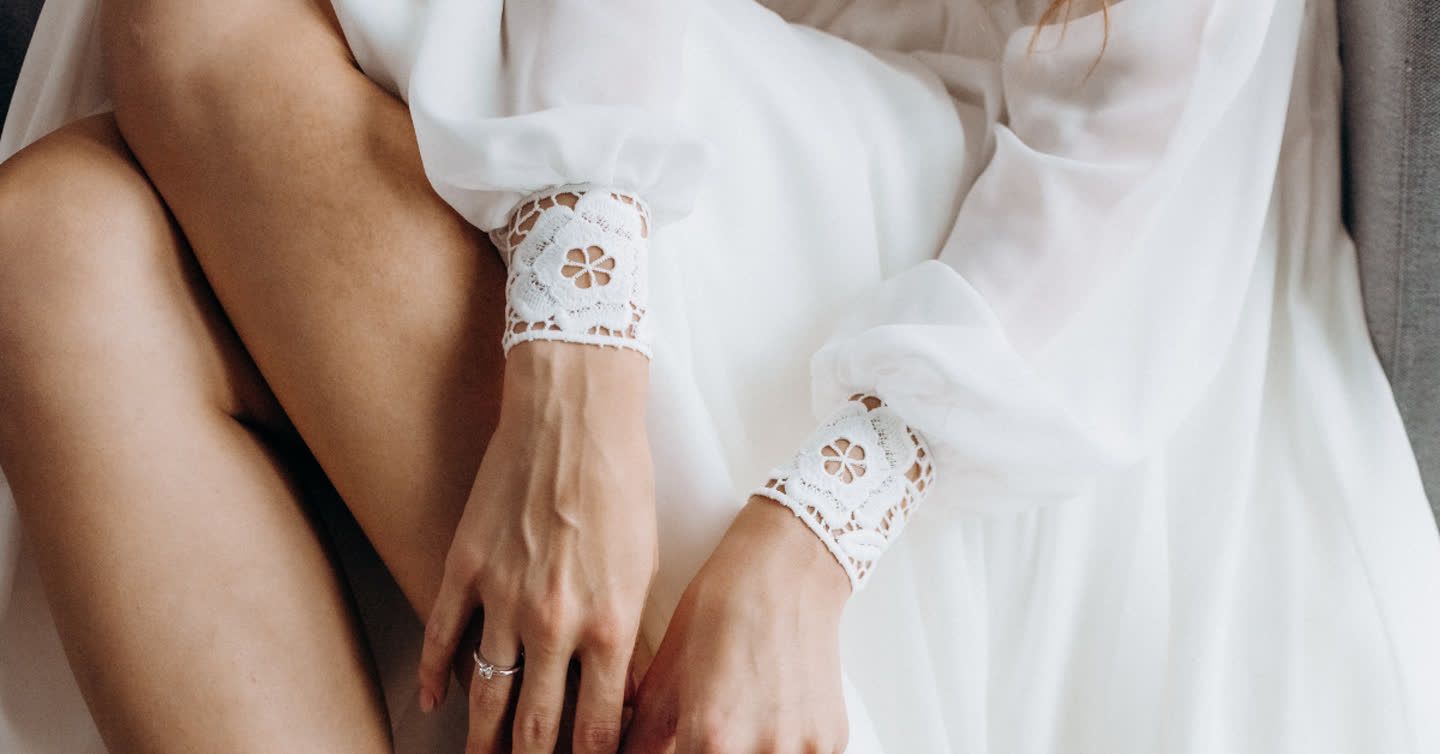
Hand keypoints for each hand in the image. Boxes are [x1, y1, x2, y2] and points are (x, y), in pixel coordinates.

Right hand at [419, 342, 657, 753]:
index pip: (595, 727)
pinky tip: (434, 702)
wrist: (575, 415)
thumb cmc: (623, 482)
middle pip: (536, 724)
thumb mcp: (647, 566)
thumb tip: (619, 691)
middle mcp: (554, 621)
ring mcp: (503, 597)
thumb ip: (629, 634)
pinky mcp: (465, 567)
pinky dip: (435, 676)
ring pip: (486, 693)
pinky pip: (443, 638)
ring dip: (481, 738)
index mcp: (610, 624)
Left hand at [624, 498, 851, 753]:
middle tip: (703, 737)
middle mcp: (763, 750)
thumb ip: (641, 735)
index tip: (679, 748)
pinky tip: (767, 725)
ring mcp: (804, 748)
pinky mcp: (832, 740)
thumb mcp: (666, 673)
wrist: (788, 569)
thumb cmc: (724, 608)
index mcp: (713, 737)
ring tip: (737, 729)